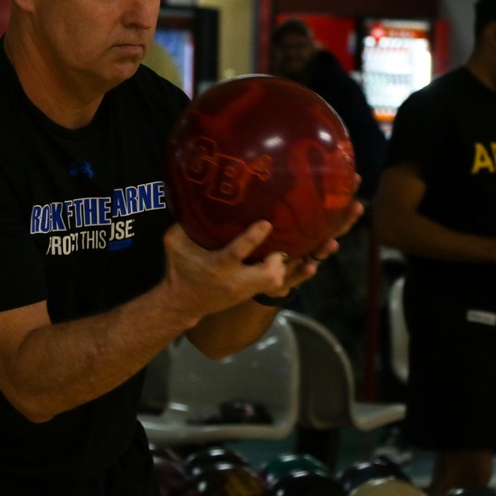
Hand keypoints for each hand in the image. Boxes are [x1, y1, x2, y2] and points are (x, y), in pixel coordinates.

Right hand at [161, 220, 311, 317]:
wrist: (184, 304)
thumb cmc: (180, 268)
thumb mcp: (174, 244)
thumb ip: (183, 223)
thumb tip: (191, 192)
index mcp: (217, 266)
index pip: (236, 254)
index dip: (252, 240)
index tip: (266, 224)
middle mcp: (236, 281)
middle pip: (266, 277)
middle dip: (281, 261)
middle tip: (295, 241)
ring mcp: (248, 289)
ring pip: (279, 284)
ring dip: (299, 268)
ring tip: (321, 249)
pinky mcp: (255, 291)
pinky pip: (282, 286)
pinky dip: (298, 274)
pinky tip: (314, 262)